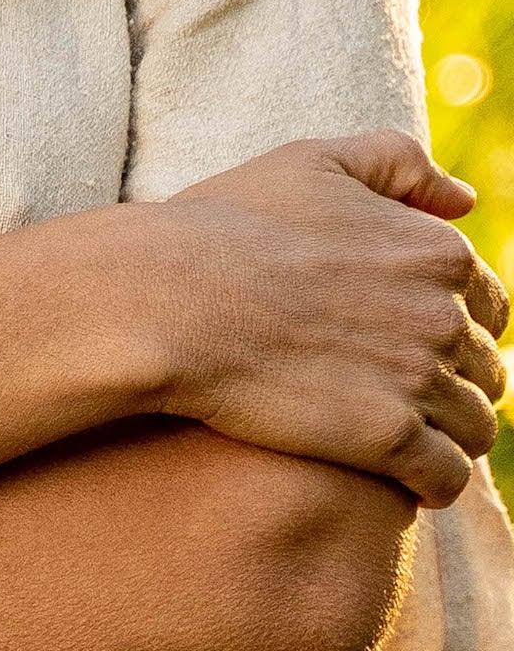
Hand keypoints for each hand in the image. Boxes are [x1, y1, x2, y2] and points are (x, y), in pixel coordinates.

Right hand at [148, 130, 507, 506]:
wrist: (168, 298)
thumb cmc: (227, 227)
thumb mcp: (315, 161)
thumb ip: (398, 163)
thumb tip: (464, 200)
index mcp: (439, 251)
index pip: (488, 307)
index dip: (455, 331)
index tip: (411, 351)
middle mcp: (444, 314)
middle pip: (484, 371)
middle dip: (454, 389)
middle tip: (403, 406)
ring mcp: (418, 377)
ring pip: (474, 428)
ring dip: (449, 442)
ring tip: (409, 454)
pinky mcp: (385, 437)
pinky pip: (444, 477)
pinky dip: (436, 485)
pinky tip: (409, 489)